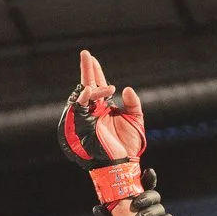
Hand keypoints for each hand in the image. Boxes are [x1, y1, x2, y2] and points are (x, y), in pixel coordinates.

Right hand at [59, 50, 146, 204]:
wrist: (124, 162)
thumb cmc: (129, 144)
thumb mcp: (136, 119)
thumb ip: (133, 103)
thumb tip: (126, 89)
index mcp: (106, 108)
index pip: (99, 85)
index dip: (96, 71)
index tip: (92, 58)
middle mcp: (96, 110)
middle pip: (88, 85)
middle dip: (86, 70)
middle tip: (85, 54)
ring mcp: (89, 117)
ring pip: (84, 95)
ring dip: (91, 84)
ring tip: (103, 82)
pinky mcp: (85, 125)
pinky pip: (80, 108)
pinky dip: (84, 98)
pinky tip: (90, 91)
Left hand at [92, 168, 173, 215]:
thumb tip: (98, 207)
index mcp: (136, 202)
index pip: (144, 187)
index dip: (148, 178)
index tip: (148, 172)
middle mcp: (148, 207)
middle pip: (154, 195)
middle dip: (147, 197)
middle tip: (137, 204)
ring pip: (160, 207)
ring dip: (151, 211)